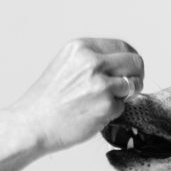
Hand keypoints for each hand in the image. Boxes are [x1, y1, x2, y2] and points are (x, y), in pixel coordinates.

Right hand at [13, 37, 144, 153]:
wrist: (33, 124)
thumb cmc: (47, 100)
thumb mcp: (66, 65)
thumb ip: (92, 60)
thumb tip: (122, 64)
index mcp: (82, 48)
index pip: (122, 46)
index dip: (131, 59)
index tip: (131, 70)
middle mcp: (93, 62)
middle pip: (135, 62)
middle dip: (137, 76)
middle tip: (131, 88)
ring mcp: (101, 84)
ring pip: (133, 85)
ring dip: (126, 96)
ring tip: (105, 103)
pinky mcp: (107, 106)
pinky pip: (123, 107)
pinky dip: (113, 113)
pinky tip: (94, 115)